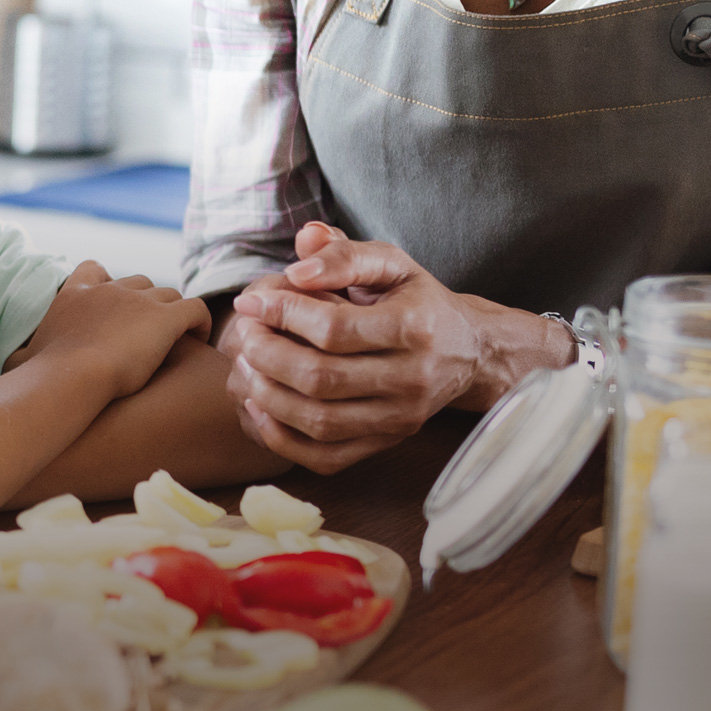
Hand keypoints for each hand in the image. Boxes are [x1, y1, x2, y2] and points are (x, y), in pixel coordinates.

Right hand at [14, 260, 204, 397]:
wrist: (70, 377)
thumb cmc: (42, 376)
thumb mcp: (22, 360)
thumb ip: (18, 357)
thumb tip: (5, 366)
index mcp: (74, 294)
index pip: (94, 268)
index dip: (109, 284)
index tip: (113, 308)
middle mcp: (108, 290)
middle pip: (139, 282)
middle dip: (146, 303)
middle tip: (148, 334)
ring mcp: (140, 301)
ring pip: (168, 296)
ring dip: (173, 315)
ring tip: (178, 341)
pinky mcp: (166, 319)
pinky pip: (195, 309)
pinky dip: (200, 322)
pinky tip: (199, 340)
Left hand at [219, 227, 566, 473]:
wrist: (466, 350)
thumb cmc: (416, 299)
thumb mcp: (391, 263)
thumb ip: (344, 253)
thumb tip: (299, 260)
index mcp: (415, 327)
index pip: (335, 329)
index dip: (283, 314)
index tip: (252, 301)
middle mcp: (413, 379)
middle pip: (322, 379)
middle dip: (267, 356)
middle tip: (244, 335)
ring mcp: (401, 418)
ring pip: (320, 422)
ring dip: (268, 397)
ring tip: (245, 367)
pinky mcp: (388, 443)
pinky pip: (327, 457)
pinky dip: (283, 438)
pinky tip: (259, 408)